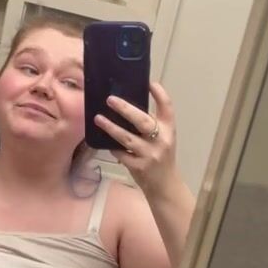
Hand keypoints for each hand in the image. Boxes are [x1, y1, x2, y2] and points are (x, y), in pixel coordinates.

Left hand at [94, 82, 177, 197]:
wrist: (165, 185)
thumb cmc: (161, 157)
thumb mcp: (163, 138)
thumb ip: (151, 124)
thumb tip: (126, 107)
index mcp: (169, 130)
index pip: (167, 107)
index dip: (160, 94)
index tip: (149, 83)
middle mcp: (162, 140)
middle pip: (143, 121)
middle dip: (126, 109)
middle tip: (110, 100)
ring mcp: (150, 154)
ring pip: (127, 138)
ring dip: (111, 128)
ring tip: (98, 118)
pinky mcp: (139, 167)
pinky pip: (121, 154)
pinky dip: (113, 147)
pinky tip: (104, 142)